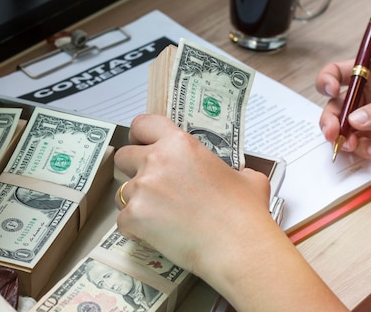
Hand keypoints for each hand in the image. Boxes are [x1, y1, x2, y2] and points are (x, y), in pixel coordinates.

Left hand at [114, 114, 347, 310]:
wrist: (237, 245)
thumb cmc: (244, 212)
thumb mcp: (248, 178)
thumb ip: (236, 171)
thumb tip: (241, 177)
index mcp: (180, 143)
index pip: (143, 124)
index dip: (139, 135)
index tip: (141, 144)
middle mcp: (156, 160)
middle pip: (123, 156)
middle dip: (132, 169)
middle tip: (150, 185)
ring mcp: (142, 188)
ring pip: (122, 192)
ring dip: (136, 202)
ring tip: (159, 218)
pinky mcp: (134, 216)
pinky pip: (123, 221)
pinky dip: (135, 229)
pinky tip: (156, 236)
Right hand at [316, 57, 370, 159]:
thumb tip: (357, 118)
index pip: (343, 71)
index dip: (329, 80)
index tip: (330, 92)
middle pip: (338, 103)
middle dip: (331, 118)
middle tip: (333, 132)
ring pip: (346, 127)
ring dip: (344, 137)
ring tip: (354, 146)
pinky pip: (362, 144)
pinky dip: (362, 150)